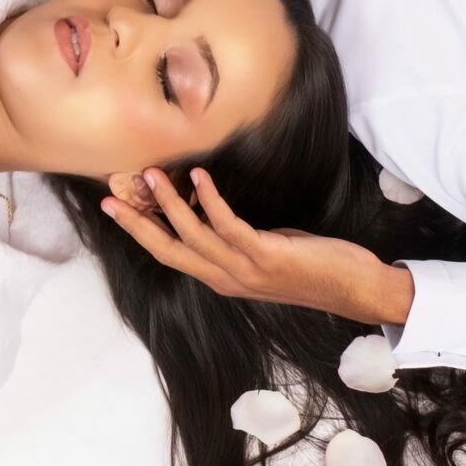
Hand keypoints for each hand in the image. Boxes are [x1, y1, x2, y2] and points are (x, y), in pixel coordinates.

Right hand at [102, 167, 410, 325]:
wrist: (354, 290)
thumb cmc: (313, 269)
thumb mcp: (264, 253)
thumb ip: (234, 239)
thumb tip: (211, 209)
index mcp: (221, 278)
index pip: (169, 254)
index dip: (139, 232)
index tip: (115, 209)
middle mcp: (226, 278)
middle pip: (169, 249)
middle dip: (137, 223)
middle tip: (111, 197)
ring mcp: (245, 270)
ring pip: (193, 235)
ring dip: (169, 204)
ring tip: (152, 174)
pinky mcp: (266, 256)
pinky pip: (229, 226)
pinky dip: (210, 201)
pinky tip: (199, 178)